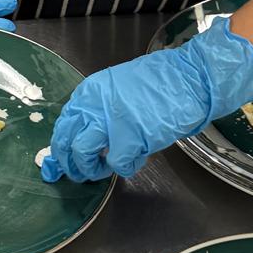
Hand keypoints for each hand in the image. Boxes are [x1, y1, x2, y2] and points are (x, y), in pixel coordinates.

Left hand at [43, 19, 252, 182]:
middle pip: (65, 140)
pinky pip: (117, 164)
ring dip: (90, 169)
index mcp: (91, 91)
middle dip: (69, 162)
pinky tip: (135, 161)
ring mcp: (111, 120)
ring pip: (82, 153)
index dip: (62, 146)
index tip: (64, 160)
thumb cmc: (161, 84)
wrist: (190, 79)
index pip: (64, 123)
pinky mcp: (131, 137)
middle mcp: (95, 104)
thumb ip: (100, 110)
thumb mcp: (119, 89)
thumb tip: (85, 135)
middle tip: (78, 173)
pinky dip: (125, 168)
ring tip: (102, 171)